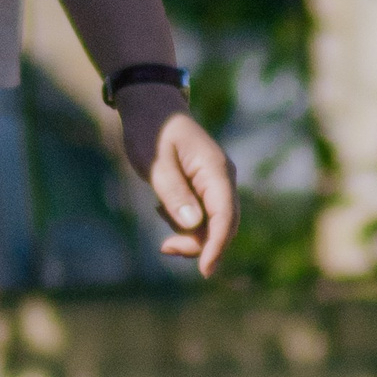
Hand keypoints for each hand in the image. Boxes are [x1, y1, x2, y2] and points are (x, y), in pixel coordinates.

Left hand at [114, 84, 238, 275]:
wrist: (151, 105)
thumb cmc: (151, 130)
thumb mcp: (156, 163)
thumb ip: (174, 193)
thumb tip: (192, 224)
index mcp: (215, 171)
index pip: (225, 217)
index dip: (216, 246)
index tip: (205, 271)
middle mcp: (222, 179)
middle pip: (223, 226)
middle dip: (199, 245)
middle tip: (164, 248)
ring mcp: (215, 183)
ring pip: (212, 223)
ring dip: (188, 233)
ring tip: (157, 210)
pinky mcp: (204, 186)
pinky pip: (201, 215)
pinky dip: (183, 221)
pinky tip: (160, 206)